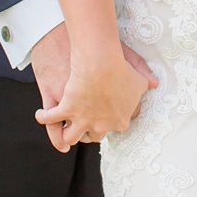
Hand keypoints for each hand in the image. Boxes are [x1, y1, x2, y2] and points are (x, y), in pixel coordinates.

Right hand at [30, 25, 157, 148]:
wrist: (100, 60)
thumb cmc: (121, 66)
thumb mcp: (137, 75)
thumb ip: (146, 80)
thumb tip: (155, 83)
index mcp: (120, 121)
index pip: (115, 127)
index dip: (110, 120)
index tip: (105, 114)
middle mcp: (101, 126)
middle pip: (93, 135)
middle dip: (89, 130)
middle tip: (85, 123)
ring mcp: (82, 121)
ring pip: (70, 137)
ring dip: (66, 135)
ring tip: (62, 130)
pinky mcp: (65, 110)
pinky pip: (50, 120)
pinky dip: (44, 118)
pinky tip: (41, 115)